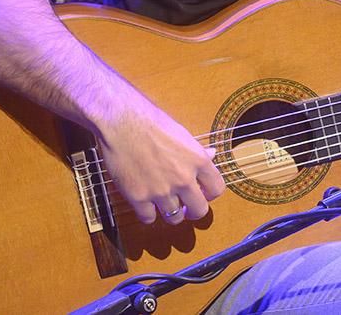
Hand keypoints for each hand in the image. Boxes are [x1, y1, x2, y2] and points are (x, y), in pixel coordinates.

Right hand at [95, 93, 225, 224]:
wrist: (122, 121)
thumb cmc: (152, 122)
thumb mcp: (182, 134)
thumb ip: (197, 150)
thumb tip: (211, 155)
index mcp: (198, 161)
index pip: (217, 189)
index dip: (211, 194)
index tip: (203, 194)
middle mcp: (184, 178)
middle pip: (199, 210)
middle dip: (193, 210)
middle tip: (186, 207)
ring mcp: (161, 190)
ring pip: (174, 218)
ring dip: (171, 213)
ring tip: (165, 204)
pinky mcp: (138, 197)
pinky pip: (149, 218)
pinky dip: (148, 213)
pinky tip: (146, 204)